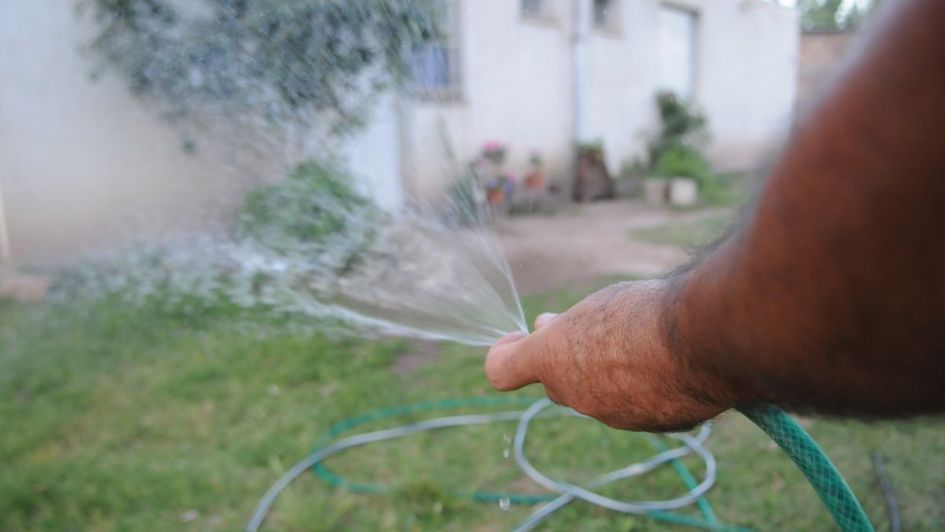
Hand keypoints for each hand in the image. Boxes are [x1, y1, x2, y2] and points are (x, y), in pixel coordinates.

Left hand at [484, 280, 732, 431]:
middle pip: (560, 380)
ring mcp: (616, 415)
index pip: (502, 370)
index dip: (505, 352)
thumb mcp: (597, 305)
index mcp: (553, 359)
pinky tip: (671, 361)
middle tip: (585, 326)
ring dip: (610, 370)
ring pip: (602, 393)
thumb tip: (544, 326)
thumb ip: (568, 326)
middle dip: (567, 357)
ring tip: (641, 338)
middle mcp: (577, 396)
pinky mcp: (655, 424)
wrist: (705, 342)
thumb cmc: (648, 313)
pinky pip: (641, 403)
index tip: (519, 337)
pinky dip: (648, 385)